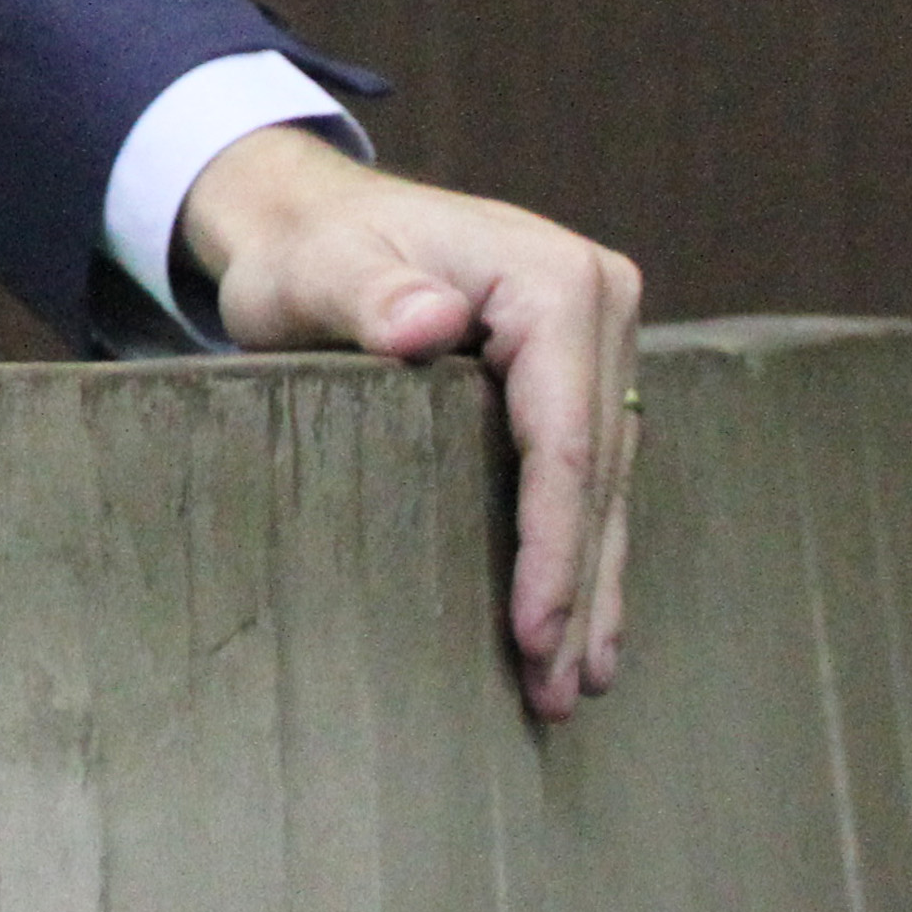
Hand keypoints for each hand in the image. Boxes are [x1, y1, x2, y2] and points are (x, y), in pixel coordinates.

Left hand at [182, 126, 645, 719]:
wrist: (310, 216)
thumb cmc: (306, 248)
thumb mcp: (317, 269)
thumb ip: (368, 294)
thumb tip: (433, 323)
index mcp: (554, 281)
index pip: (562, 439)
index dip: (552, 544)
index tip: (532, 631)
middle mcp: (599, 302)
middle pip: (594, 471)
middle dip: (576, 588)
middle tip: (557, 695)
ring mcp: (600, 337)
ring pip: (604, 482)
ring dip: (592, 585)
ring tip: (578, 684)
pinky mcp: (582, 368)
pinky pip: (591, 469)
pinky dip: (583, 545)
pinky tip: (584, 620)